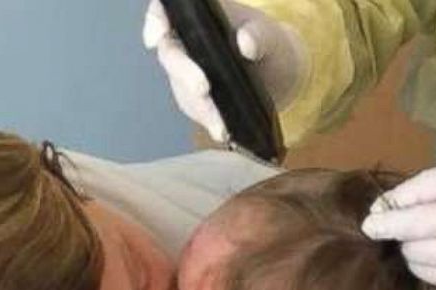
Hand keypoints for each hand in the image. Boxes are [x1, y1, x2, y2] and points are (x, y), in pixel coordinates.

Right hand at [143, 0, 305, 141]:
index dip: (155, 21)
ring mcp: (188, 72)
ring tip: (220, 124)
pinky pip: (195, 109)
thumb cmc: (271, 45)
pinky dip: (208, 120)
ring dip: (199, 107)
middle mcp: (187, 42)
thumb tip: (246, 42)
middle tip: (202, 90)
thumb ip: (260, 35)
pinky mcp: (196, 99)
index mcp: (200, 17)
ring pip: (182, 88)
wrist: (280, 75)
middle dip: (184, 74)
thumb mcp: (271, 35)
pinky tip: (222, 130)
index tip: (156, 38)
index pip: (166, 12)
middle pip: (172, 55)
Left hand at [362, 163, 435, 289]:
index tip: (376, 210)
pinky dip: (425, 268)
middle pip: (416, 226)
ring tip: (408, 243)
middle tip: (375, 229)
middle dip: (388, 228)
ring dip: (408, 250)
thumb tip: (392, 204)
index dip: (392, 203)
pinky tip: (424, 260)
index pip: (419, 192)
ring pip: (424, 255)